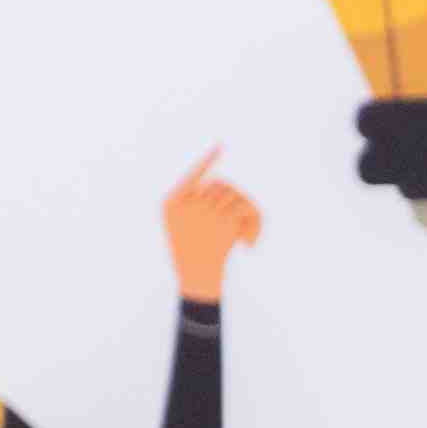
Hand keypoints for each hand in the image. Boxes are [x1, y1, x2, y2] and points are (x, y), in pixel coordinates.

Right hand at [161, 148, 263, 302]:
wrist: (197, 281)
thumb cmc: (188, 253)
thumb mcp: (180, 226)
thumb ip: (191, 202)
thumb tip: (214, 185)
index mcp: (172, 203)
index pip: (192, 176)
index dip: (207, 161)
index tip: (221, 146)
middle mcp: (187, 204)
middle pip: (220, 186)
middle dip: (231, 200)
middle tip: (238, 221)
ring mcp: (205, 212)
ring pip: (233, 195)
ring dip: (244, 212)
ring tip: (244, 235)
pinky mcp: (225, 224)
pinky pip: (246, 209)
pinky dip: (254, 225)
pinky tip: (249, 245)